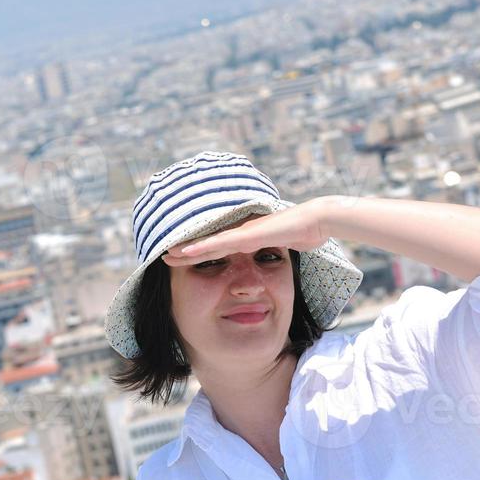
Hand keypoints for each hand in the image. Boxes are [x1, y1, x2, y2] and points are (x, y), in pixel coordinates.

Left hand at [162, 198, 331, 264]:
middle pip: (207, 243)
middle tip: (164, 255)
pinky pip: (218, 243)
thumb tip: (272, 256)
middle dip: (185, 250)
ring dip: (186, 249)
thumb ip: (272, 249)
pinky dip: (201, 248)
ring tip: (166, 254)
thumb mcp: (281, 246)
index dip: (199, 252)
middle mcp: (240, 232)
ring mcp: (242, 232)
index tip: (182, 258)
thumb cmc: (303, 232)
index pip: (218, 246)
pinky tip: (185, 251)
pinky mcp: (246, 236)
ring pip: (207, 242)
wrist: (316, 221)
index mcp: (247, 236)